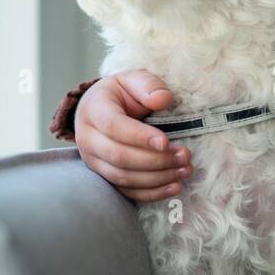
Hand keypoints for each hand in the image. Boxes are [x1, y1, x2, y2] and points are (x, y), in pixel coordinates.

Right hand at [73, 70, 192, 200]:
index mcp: (94, 110)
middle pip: (119, 156)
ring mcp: (94, 161)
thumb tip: (163, 99)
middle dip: (155, 160)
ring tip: (185, 170)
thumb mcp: (133, 80)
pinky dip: (151, 193)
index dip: (140, 137)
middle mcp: (88, 139)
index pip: (113, 127)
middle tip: (185, 156)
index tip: (166, 142)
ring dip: (157, 178)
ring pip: (123, 178)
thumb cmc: (122, 94)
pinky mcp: (105, 177)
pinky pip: (127, 192)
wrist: (102, 110)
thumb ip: (148, 86)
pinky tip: (175, 187)